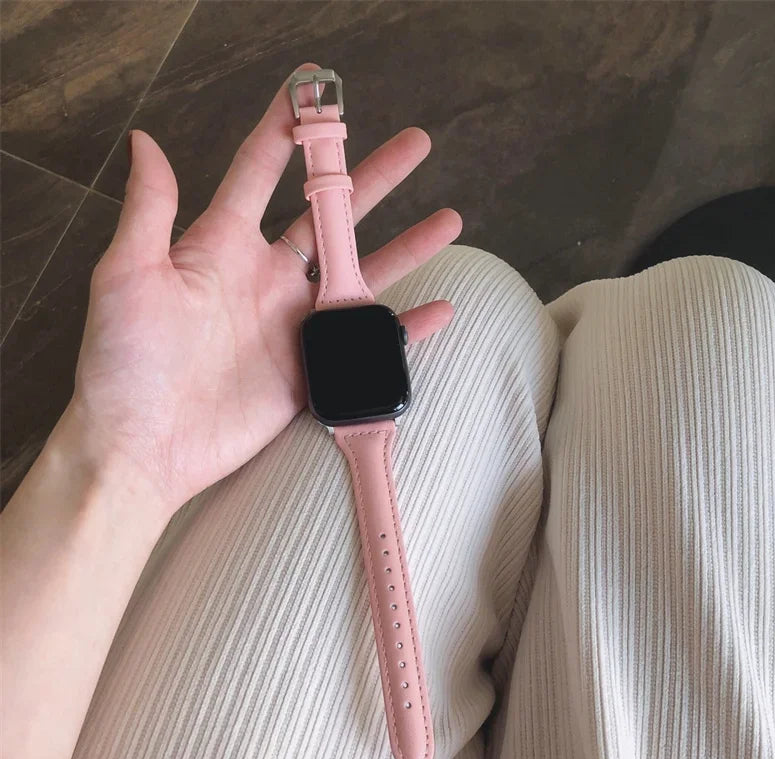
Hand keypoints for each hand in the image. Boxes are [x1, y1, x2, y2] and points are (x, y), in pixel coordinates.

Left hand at [67, 62, 460, 516]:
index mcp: (222, 246)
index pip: (260, 174)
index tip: (316, 92)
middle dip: (371, 179)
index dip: (287, 131)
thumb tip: (146, 141)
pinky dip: (404, 328)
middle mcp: (266, 279)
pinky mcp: (310, 369)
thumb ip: (149, 212)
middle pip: (330, 216)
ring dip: (406, 247)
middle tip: (415, 145)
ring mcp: (293, 324)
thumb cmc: (124, 362)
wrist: (146, 447)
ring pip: (361, 273)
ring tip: (448, 220)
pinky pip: (366, 342)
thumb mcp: (127, 277)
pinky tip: (439, 309)